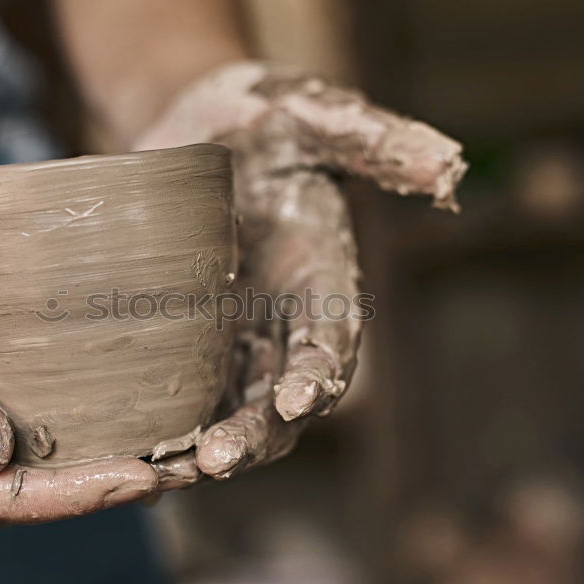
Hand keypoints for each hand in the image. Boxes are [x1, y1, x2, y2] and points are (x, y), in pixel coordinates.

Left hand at [135, 62, 466, 486]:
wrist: (190, 121)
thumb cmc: (256, 112)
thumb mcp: (308, 113)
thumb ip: (371, 139)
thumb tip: (449, 165)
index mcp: (322, 270)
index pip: (333, 332)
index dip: (321, 369)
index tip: (301, 401)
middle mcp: (285, 314)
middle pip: (283, 391)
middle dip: (258, 430)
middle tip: (218, 458)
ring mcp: (238, 331)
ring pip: (236, 406)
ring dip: (211, 443)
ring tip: (170, 472)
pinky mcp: (190, 336)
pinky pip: (188, 391)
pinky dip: (168, 424)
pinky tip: (135, 450)